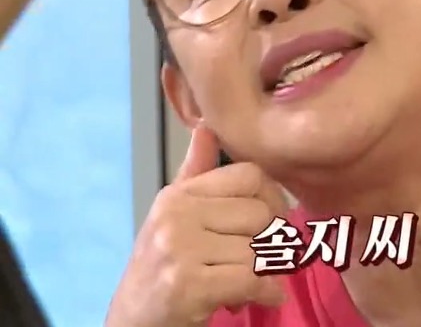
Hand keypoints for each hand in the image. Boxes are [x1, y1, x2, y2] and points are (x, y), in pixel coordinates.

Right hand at [106, 125, 288, 326]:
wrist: (132, 321)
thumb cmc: (161, 267)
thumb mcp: (174, 216)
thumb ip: (196, 174)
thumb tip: (207, 128)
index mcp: (178, 195)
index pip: (251, 176)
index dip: (274, 199)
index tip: (274, 222)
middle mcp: (175, 215)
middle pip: (261, 215)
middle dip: (271, 241)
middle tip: (261, 259)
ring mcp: (178, 249)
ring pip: (259, 250)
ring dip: (267, 272)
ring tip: (252, 280)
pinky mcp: (186, 284)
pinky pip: (252, 279)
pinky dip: (266, 292)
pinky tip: (265, 297)